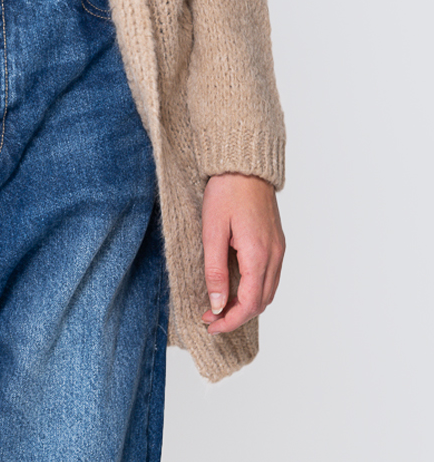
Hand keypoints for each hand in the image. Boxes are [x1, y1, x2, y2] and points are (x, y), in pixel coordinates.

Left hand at [201, 172, 284, 334]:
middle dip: (236, 315)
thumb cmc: (226, 192)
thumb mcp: (212, 231)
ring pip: (267, 291)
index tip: (210, 324)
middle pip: (261, 303)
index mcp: (259, 255)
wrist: (244, 165)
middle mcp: (274, 256)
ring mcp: (279, 249)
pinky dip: (254, 289)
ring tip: (219, 303)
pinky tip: (235, 285)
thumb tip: (217, 304)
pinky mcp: (277, 242)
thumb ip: (215, 271)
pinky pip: (270, 276)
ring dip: (246, 304)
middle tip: (210, 316)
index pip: (249, 304)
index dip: (230, 320)